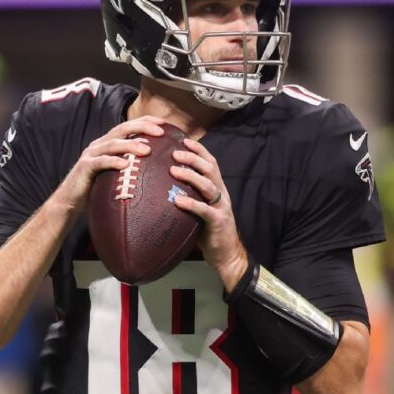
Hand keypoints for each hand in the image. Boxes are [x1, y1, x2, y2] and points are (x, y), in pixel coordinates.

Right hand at [52, 116, 165, 226]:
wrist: (70, 201)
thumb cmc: (97, 188)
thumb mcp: (116, 174)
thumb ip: (131, 166)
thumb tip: (158, 169)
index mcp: (108, 143)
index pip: (129, 126)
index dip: (145, 121)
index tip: (164, 123)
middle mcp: (100, 144)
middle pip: (122, 129)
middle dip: (142, 127)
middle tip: (160, 132)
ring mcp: (91, 154)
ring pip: (113, 144)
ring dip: (131, 145)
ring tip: (147, 150)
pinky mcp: (85, 167)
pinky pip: (100, 162)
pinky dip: (113, 161)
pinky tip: (126, 165)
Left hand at [169, 138, 248, 290]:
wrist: (227, 254)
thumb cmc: (209, 231)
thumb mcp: (201, 209)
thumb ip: (191, 195)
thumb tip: (166, 185)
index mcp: (218, 189)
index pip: (211, 163)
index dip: (199, 150)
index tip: (183, 140)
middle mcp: (221, 194)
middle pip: (210, 169)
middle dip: (193, 158)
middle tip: (174, 153)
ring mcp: (221, 207)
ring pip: (208, 186)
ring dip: (191, 176)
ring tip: (173, 170)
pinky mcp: (218, 222)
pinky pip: (204, 210)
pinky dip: (191, 203)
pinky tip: (177, 200)